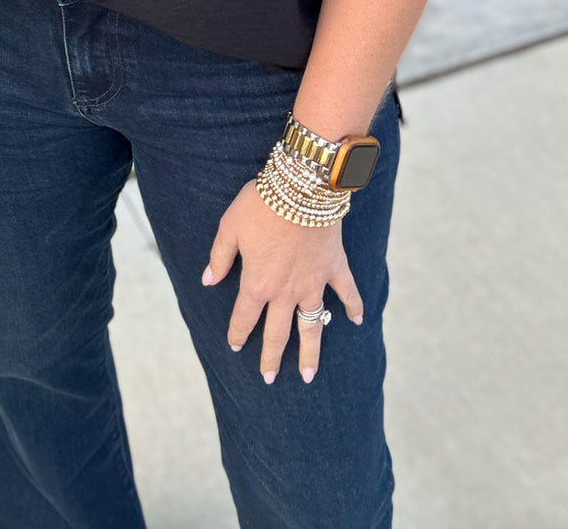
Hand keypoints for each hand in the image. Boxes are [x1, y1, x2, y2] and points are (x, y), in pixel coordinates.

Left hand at [202, 177, 363, 382]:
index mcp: (257, 283)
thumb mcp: (229, 227)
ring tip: (308, 375)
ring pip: (311, 325)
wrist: (301, 187)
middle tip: (269, 379)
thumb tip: (208, 280)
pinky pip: (347, 292)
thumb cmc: (261, 204)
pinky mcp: (334, 267)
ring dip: (310, 352)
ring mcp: (313, 282)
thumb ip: (219, 257)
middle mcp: (285, 291)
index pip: (244, 317)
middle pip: (277, 333)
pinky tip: (358, 322)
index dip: (237, 333)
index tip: (234, 346)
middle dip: (271, 358)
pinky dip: (354, 307)